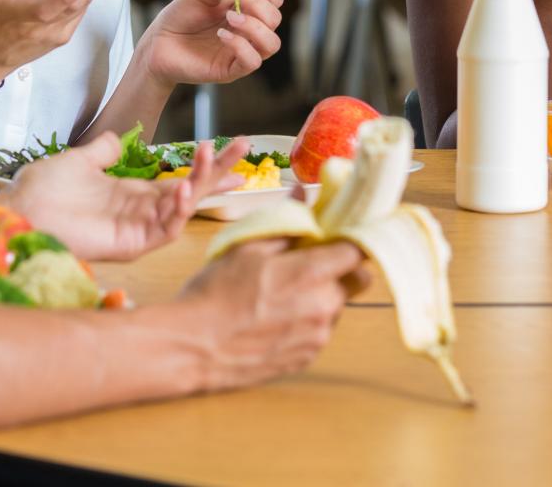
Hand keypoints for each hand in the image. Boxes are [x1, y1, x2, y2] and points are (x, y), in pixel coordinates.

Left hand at [5, 133, 251, 260]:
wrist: (19, 208)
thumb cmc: (42, 189)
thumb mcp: (78, 161)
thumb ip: (102, 151)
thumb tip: (116, 138)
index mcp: (131, 193)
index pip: (180, 179)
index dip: (206, 168)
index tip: (235, 152)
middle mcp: (140, 212)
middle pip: (190, 192)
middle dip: (218, 172)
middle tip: (245, 149)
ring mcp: (137, 229)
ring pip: (182, 209)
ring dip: (200, 183)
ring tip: (210, 155)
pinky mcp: (130, 245)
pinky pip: (163, 230)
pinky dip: (177, 212)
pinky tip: (183, 190)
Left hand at [137, 0, 285, 87]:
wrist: (156, 43)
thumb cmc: (179, 18)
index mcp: (245, 10)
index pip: (273, 0)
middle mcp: (248, 32)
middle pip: (274, 18)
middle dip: (257, 2)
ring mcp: (241, 51)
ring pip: (271, 43)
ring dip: (255, 26)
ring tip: (230, 17)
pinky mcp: (231, 70)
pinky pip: (252, 61)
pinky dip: (241, 45)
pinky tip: (221, 35)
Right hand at [175, 239, 369, 390]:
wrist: (192, 348)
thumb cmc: (214, 294)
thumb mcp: (246, 248)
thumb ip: (284, 221)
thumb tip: (302, 193)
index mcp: (312, 273)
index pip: (359, 252)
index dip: (352, 241)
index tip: (338, 236)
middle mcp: (324, 307)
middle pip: (355, 281)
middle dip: (338, 269)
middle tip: (307, 264)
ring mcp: (317, 337)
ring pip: (337, 307)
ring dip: (321, 297)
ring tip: (280, 296)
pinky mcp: (307, 358)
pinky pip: (320, 332)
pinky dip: (306, 322)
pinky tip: (274, 319)